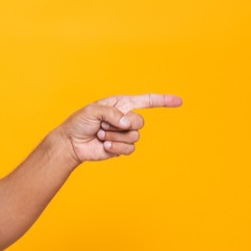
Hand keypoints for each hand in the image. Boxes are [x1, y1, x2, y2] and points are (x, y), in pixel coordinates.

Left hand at [58, 93, 182, 162]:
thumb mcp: (93, 111)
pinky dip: (115, 147)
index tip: (179, 101)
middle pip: (140, 122)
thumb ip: (112, 113)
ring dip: (114, 136)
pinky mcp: (122, 147)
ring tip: (100, 135)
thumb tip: (128, 123)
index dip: (163, 101)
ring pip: (134, 136)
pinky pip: (129, 149)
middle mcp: (126, 118)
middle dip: (121, 125)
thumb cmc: (79, 123)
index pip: (146, 101)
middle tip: (103, 126)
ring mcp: (125, 134)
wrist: (72, 143)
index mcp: (121, 104)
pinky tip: (104, 145)